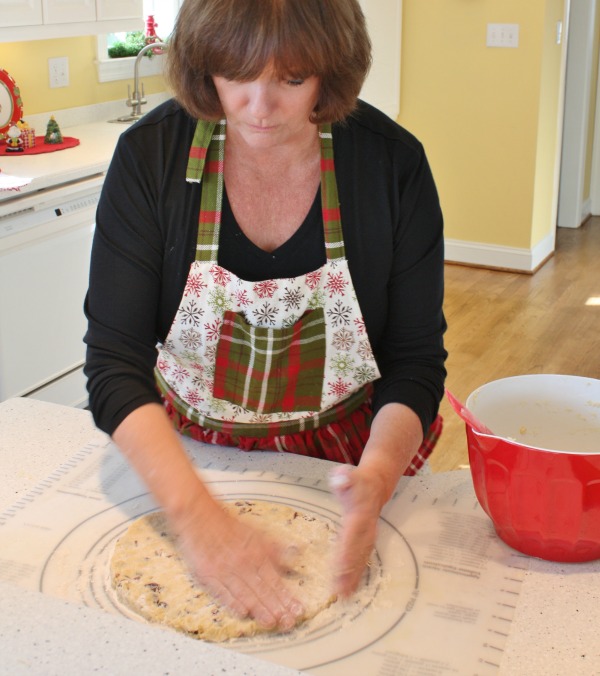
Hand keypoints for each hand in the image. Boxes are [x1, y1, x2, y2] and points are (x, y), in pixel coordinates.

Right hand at [175, 500, 304, 630]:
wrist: (199, 516)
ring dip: (259, 609)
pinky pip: (221, 591)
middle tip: (288, 622)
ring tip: (271, 622)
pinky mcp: (207, 574)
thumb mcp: (256, 532)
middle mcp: (243, 563)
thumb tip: (295, 554)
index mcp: (256, 553)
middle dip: (277, 607)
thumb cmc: (227, 526)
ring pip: (245, 593)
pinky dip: (232, 602)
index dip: (287, 596)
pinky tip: (242, 612)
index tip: (298, 610)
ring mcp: (225, 570)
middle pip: (263, 589)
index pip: (275, 580)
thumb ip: (274, 547)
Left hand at [329, 464, 383, 596]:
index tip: (338, 569)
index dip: (346, 553)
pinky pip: (362, 559)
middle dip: (350, 573)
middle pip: (358, 553)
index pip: (351, 537)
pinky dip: (357, 574)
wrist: (376, 483)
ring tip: (345, 596)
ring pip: (361, 559)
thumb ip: (344, 478)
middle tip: (341, 593)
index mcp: (359, 516)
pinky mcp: (366, 540)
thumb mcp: (349, 475)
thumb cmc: (358, 481)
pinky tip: (350, 587)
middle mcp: (366, 529)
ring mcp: (368, 536)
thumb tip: (341, 479)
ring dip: (354, 578)